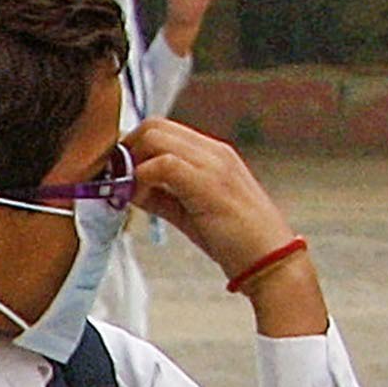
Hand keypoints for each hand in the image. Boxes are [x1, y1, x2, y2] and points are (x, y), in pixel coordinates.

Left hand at [126, 118, 299, 286]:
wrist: (271, 261)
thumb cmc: (235, 241)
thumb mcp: (190, 212)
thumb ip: (161, 196)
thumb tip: (128, 187)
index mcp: (212, 154)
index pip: (162, 130)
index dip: (132, 147)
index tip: (117, 174)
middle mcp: (213, 151)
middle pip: (154, 125)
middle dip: (126, 149)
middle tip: (116, 181)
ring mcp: (213, 163)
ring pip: (155, 137)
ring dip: (131, 162)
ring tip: (127, 192)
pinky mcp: (209, 183)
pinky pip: (163, 164)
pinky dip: (142, 178)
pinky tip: (139, 200)